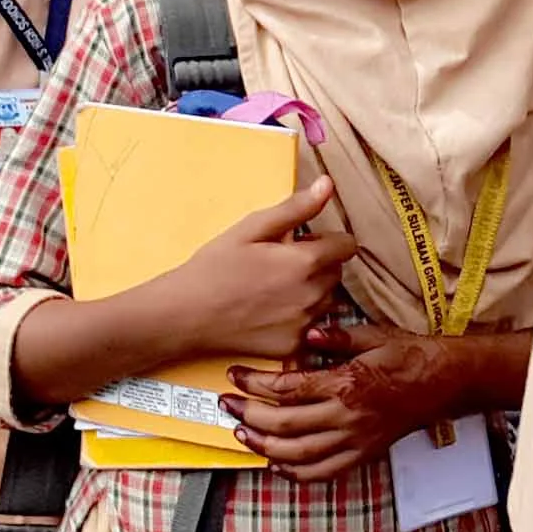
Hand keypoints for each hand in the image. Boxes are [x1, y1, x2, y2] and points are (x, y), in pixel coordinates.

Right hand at [176, 176, 355, 359]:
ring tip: (274, 288)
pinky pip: (310, 327)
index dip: (328, 240)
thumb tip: (328, 184)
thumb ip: (296, 208)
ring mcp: (304, 325)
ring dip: (312, 291)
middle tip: (281, 263)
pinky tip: (269, 312)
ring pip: (326, 300)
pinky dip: (298, 318)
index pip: (347, 246)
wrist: (185, 315)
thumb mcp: (251, 228)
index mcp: (306, 262)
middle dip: (319, 264)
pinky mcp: (293, 347)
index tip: (304, 242)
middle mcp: (313, 295)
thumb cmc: (215, 267)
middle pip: (337, 273)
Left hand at [222, 322, 458, 481]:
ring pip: (298, 454)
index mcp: (347, 383)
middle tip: (226, 404)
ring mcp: (355, 440)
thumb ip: (337, 336)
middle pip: (285, 423)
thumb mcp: (373, 335)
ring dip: (264, 445)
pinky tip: (276, 462)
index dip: (255, 383)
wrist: (445, 382)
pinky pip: (322, 473)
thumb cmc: (409, 354)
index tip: (235, 375)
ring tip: (242, 432)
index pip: (288, 388)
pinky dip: (294, 473)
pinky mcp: (362, 454)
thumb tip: (305, 332)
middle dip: (249, 415)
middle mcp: (348, 416)